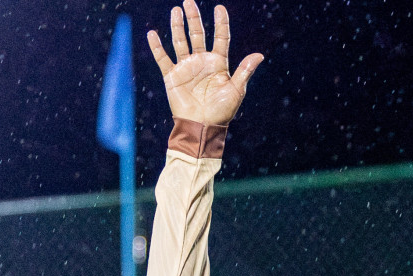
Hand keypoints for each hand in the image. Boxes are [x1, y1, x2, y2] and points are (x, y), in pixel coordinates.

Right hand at [147, 2, 262, 125]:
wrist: (202, 127)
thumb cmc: (222, 111)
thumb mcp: (236, 90)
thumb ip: (245, 71)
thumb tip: (260, 55)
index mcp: (218, 63)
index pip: (220, 38)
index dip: (221, 23)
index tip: (219, 8)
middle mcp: (202, 61)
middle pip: (197, 34)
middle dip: (194, 18)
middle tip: (189, 2)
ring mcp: (186, 67)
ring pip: (180, 41)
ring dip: (177, 26)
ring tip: (176, 10)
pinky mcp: (172, 76)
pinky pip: (163, 59)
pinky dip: (157, 47)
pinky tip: (152, 34)